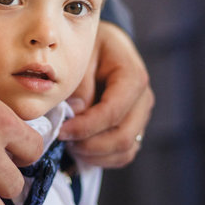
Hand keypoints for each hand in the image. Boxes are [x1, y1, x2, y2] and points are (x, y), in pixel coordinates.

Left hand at [59, 21, 153, 167]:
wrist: (104, 45)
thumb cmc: (91, 47)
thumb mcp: (82, 55)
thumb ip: (80, 83)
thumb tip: (74, 113)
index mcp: (133, 77)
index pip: (112, 112)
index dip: (85, 127)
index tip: (60, 131)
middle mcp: (143, 100)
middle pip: (123, 137)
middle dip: (89, 145)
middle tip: (62, 140)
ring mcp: (141, 117)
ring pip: (124, 151)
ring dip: (94, 155)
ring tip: (69, 145)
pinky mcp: (134, 128)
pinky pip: (123, 154)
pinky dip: (101, 158)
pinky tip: (79, 149)